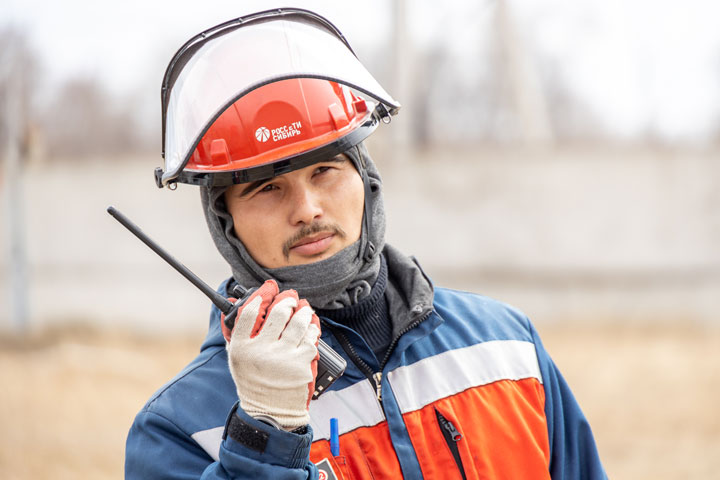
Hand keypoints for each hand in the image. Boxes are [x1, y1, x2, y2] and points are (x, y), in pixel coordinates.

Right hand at [223, 280, 319, 429]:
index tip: (268, 290)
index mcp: (242, 349)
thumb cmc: (254, 382)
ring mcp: (283, 358)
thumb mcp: (237, 359)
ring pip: (298, 322)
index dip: (260, 297)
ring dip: (304, 311)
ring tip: (304, 308)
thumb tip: (230, 303)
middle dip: (288, 300)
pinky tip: (311, 327)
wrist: (271, 412)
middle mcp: (261, 351)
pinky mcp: (301, 364)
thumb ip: (236, 331)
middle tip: (292, 297)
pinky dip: (312, 329)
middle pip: (278, 314)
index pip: (248, 314)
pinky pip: (310, 338)